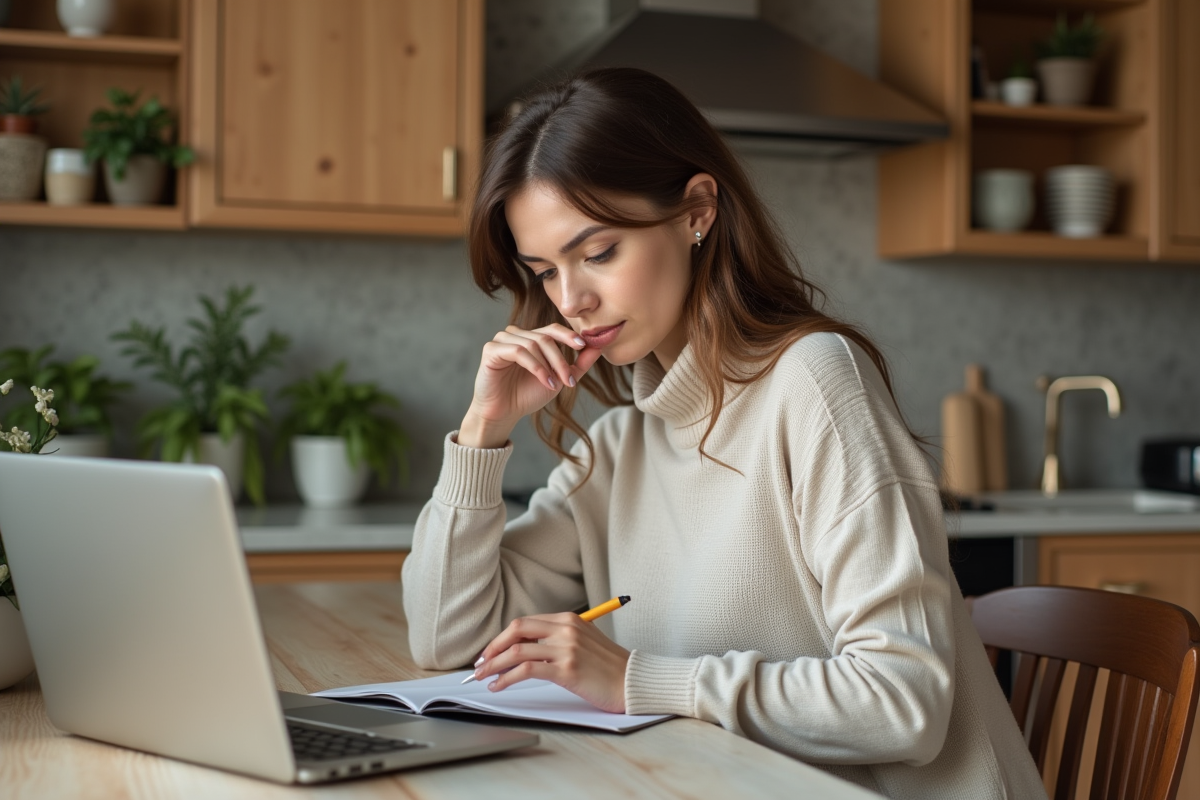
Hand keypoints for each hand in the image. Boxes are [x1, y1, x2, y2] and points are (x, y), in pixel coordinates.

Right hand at [459, 324, 602, 447]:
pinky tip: (544, 381)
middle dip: (560, 360)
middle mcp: (515, 334)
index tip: (583, 346)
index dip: (568, 335)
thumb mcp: (558, 379)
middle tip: (569, 380)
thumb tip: (598, 347)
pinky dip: (535, 367)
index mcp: (530, 338)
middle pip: (545, 337)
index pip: (552, 329)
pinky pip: (518, 351)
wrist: (504, 413)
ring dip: (549, 365)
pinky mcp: (491, 349)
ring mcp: (502, 340)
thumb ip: (577, 364)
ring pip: (533, 343)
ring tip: (554, 384)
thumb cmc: (528, 395)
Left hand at [471, 613, 630, 712]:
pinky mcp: (566, 670)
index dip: (502, 637)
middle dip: (493, 648)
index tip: (490, 651)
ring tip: (483, 677)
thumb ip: (558, 638)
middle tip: (480, 663)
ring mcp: (566, 648)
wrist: (632, 681)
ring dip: (494, 665)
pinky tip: (499, 686)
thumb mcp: (584, 641)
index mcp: (568, 619)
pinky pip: (526, 670)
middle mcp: (565, 629)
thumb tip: (524, 648)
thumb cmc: (608, 666)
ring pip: (517, 650)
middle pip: (516, 630)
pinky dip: (506, 678)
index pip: (525, 623)